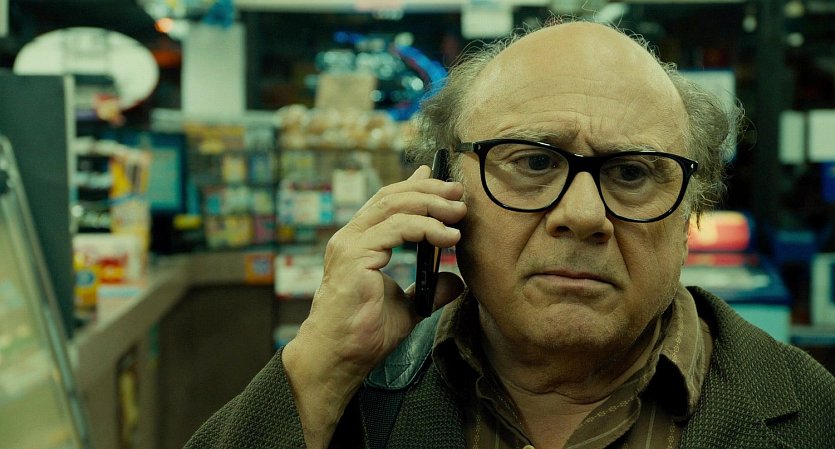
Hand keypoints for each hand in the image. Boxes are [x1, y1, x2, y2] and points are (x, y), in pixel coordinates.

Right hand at [282, 165, 466, 446]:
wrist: (340, 357)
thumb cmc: (365, 335)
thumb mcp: (408, 307)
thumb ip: (429, 290)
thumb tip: (456, 281)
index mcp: (359, 243)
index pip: (388, 203)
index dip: (415, 188)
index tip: (443, 185)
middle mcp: (351, 237)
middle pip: (392, 197)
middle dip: (429, 191)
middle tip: (458, 195)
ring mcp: (350, 243)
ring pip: (394, 206)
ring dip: (432, 205)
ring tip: (459, 214)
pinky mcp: (354, 254)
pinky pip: (396, 229)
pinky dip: (425, 228)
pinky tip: (448, 236)